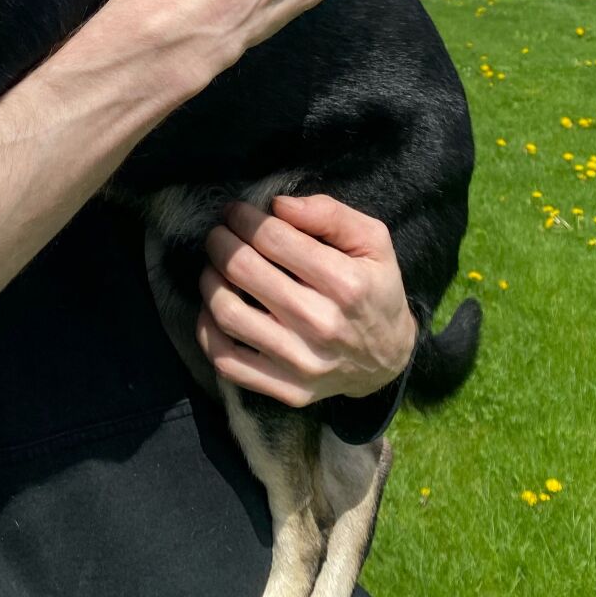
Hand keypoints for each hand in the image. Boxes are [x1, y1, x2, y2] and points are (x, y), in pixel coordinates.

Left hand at [195, 195, 416, 407]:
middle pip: (243, 270)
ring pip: (227, 314)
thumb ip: (329, 214)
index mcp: (345, 284)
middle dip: (220, 242)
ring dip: (209, 280)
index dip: (244, 217)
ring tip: (214, 266)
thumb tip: (278, 205)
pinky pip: (227, 360)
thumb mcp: (372, 241)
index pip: (273, 239)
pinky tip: (214, 307)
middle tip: (219, 233)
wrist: (389, 359)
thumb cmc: (375, 288)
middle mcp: (322, 326)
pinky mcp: (287, 390)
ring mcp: (302, 363)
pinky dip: (207, 329)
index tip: (236, 211)